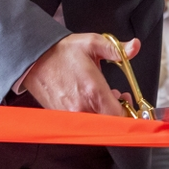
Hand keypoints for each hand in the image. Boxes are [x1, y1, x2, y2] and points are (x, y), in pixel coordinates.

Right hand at [22, 33, 137, 117]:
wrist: (34, 59)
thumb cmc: (61, 52)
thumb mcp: (92, 43)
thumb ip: (117, 49)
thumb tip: (135, 46)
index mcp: (93, 90)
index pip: (118, 116)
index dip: (127, 111)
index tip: (127, 101)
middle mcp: (81, 107)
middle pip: (108, 124)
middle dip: (117, 112)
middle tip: (118, 97)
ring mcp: (70, 114)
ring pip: (95, 125)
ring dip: (103, 114)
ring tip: (102, 97)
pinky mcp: (61, 116)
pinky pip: (81, 123)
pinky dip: (89, 115)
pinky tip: (88, 100)